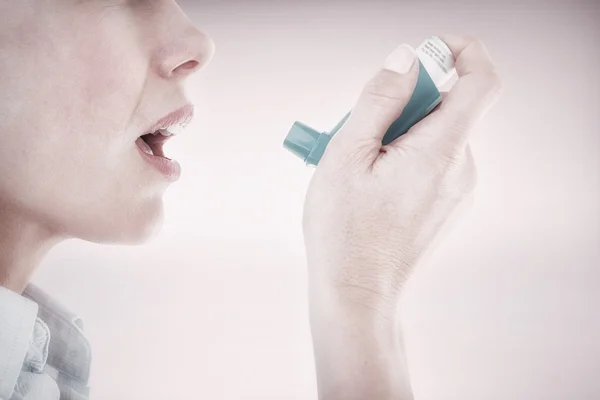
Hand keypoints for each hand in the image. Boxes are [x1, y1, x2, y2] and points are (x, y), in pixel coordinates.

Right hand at [302, 36, 502, 399]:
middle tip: (357, 132)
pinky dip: (402, 158)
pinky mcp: (447, 204)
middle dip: (401, 105)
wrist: (357, 294)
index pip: (480, 81)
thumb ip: (379, 99)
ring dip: (395, 135)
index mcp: (440, 152)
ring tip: (357, 168)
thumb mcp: (347, 154)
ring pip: (432, 135)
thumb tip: (405, 59)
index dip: (459, 53)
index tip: (424, 54)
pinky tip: (371, 184)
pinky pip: (431, 161)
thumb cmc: (345, 232)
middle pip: (445, 108)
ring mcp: (457, 190)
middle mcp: (461, 169)